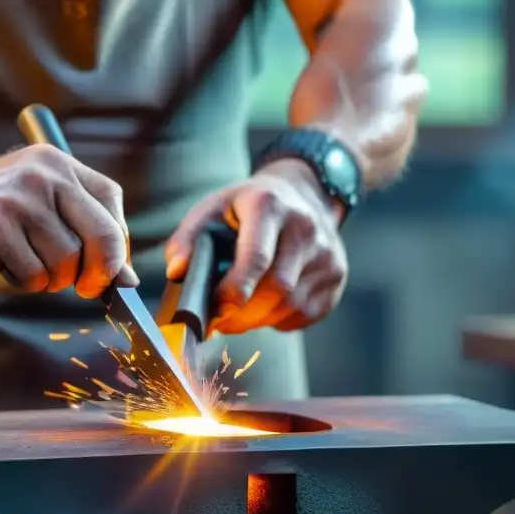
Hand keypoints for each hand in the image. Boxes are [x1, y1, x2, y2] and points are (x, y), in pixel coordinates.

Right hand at [0, 144, 137, 298]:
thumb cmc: (7, 209)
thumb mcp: (52, 206)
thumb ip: (92, 234)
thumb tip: (128, 282)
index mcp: (65, 167)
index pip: (112, 214)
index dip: (117, 253)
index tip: (107, 274)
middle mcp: (45, 176)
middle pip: (100, 240)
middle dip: (97, 274)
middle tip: (84, 287)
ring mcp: (19, 200)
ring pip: (66, 263)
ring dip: (53, 279)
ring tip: (31, 264)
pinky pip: (33, 275)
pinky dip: (26, 282)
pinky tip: (8, 263)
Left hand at [166, 159, 347, 334]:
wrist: (305, 194)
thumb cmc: (249, 206)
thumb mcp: (214, 207)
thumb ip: (188, 238)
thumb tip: (177, 271)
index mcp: (270, 205)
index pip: (256, 257)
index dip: (234, 290)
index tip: (215, 308)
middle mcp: (306, 227)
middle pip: (277, 288)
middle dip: (244, 312)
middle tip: (221, 319)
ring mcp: (327, 253)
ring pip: (291, 306)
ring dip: (260, 319)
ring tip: (241, 311)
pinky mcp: (336, 276)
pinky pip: (305, 314)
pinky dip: (280, 319)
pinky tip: (267, 304)